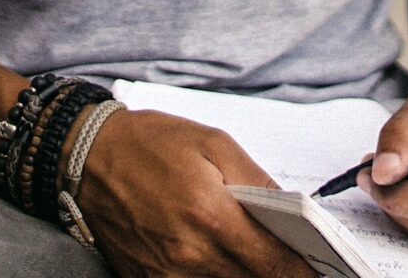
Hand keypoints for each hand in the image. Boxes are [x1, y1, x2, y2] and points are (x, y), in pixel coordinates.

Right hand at [74, 109, 317, 277]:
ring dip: (246, 275)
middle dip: (279, 274)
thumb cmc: (150, 143)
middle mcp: (190, 255)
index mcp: (212, 217)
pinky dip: (213, 277)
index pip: (276, 265)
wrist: (85, 156)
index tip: (323, 270)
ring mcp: (166, 275)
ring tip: (259, 259)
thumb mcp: (213, 143)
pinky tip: (220, 260)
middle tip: (296, 262)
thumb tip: (294, 212)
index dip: (305, 272)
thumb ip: (257, 181)